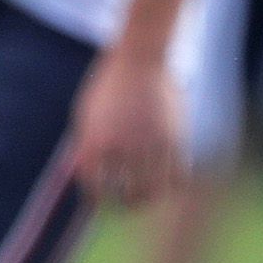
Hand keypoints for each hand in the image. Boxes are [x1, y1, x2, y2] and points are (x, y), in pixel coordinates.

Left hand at [69, 51, 185, 208]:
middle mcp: (121, 147)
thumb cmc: (109, 85)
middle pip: (126, 193)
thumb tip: (85, 175)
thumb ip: (86, 145)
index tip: (103, 199)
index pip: (95, 186)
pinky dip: (173, 184)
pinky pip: (177, 174)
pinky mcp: (173, 138)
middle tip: (127, 203)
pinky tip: (170, 183)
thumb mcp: (86, 114)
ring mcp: (149, 143)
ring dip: (149, 198)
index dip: (99, 198)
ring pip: (153, 188)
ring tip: (148, 197)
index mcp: (95, 142)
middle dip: (125, 204)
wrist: (140, 58)